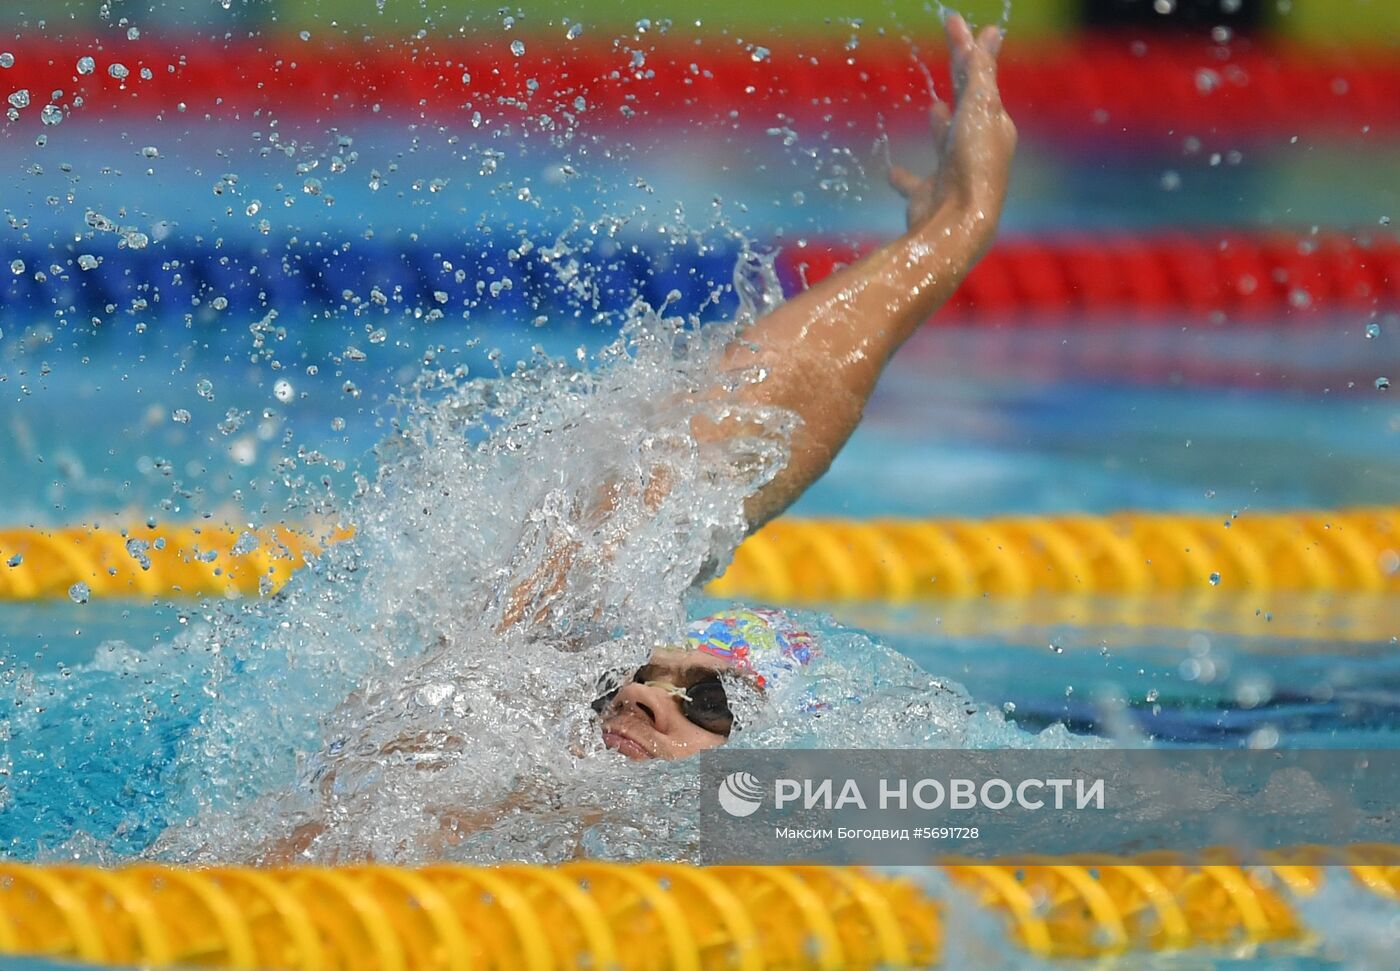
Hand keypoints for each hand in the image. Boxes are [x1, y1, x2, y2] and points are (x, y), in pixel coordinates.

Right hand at [889, 15, 1016, 245]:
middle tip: (953, 46)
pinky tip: (892, 172)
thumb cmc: (972, 161)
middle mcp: (976, 148)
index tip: (953, 20)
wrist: (957, 223)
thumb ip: (980, 70)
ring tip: (935, 107)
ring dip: (940, 124)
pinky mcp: (929, 196)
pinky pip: (915, 182)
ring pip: (945, 140)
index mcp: (992, 124)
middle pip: (965, 102)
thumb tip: (990, 32)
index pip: (978, 75)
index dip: (965, 46)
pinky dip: (904, 177)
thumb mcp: (978, 108)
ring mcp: (952, 172)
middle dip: (959, 74)